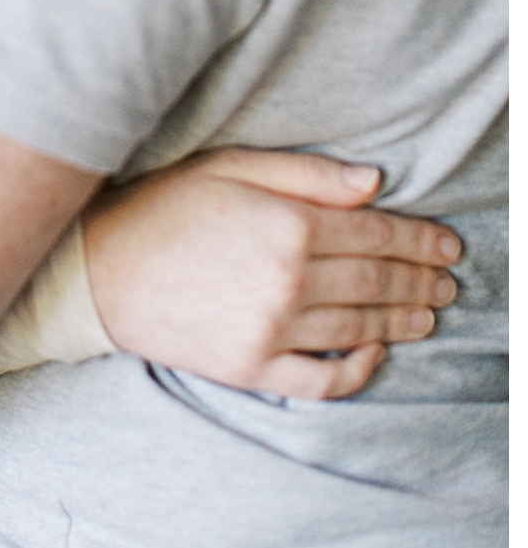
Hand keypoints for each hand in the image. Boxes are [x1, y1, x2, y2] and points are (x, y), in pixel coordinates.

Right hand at [82, 146, 461, 401]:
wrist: (98, 270)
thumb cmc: (162, 208)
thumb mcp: (229, 168)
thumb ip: (306, 175)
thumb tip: (373, 181)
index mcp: (286, 225)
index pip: (377, 234)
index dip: (419, 239)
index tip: (447, 244)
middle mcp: (287, 282)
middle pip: (376, 282)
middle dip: (420, 280)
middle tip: (448, 281)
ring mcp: (271, 331)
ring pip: (359, 329)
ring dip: (402, 321)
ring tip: (427, 314)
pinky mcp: (252, 369)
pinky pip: (322, 379)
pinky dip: (357, 370)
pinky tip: (374, 354)